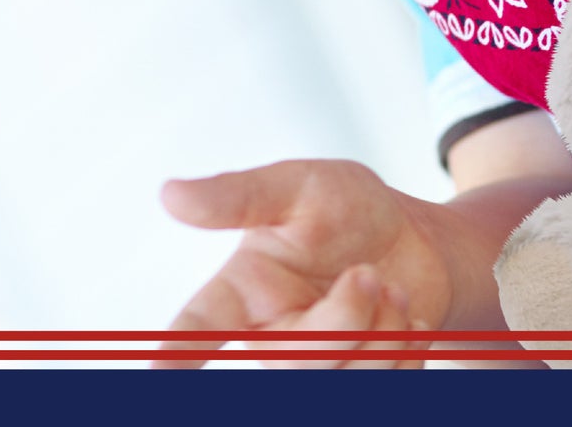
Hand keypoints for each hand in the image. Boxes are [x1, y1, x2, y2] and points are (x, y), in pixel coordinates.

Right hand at [156, 159, 450, 368]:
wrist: (416, 240)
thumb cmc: (346, 212)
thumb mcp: (301, 186)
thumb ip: (242, 194)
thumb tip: (171, 193)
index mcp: (241, 293)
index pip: (197, 327)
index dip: (176, 349)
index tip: (155, 365)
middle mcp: (271, 339)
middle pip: (295, 363)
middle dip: (345, 318)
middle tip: (369, 273)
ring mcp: (316, 368)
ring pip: (345, 380)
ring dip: (384, 329)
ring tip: (390, 290)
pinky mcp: (360, 382)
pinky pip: (388, 384)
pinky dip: (409, 346)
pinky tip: (406, 317)